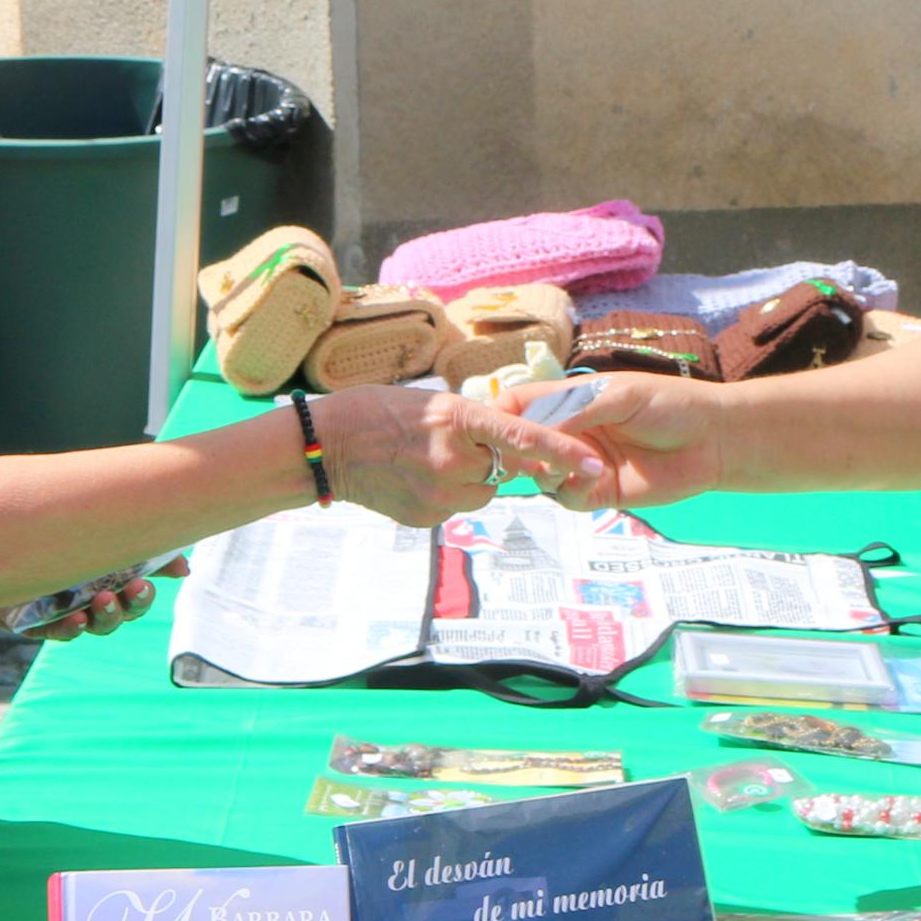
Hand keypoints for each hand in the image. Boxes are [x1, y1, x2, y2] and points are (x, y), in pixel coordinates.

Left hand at [20, 557, 184, 642]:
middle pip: (122, 612)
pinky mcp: (38, 622)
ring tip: (103, 599)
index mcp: (108, 580)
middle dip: (133, 603)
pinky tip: (74, 619)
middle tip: (136, 588)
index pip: (137, 593)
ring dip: (106, 615)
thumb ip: (134, 549)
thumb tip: (184, 567)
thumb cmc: (50, 542)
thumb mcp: (92, 539)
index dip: (147, 592)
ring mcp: (66, 612)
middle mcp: (91, 600)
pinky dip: (69, 628)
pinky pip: (58, 632)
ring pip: (95, 624)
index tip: (157, 577)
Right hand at [313, 387, 607, 523]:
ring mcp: (440, 495)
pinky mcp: (428, 518)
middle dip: (494, 460)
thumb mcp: (433, 402)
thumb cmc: (376, 411)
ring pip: (483, 491)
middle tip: (453, 443)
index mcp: (458, 420)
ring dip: (470, 478)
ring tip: (427, 460)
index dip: (562, 452)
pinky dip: (446, 494)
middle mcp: (455, 460)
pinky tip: (414, 478)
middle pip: (505, 469)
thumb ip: (475, 423)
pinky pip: (457, 507)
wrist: (326, 447)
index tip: (593, 462)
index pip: (523, 439)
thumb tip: (510, 443)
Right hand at [497, 371, 723, 506]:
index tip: (490, 426)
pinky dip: (570, 489)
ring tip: (569, 463)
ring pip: (540, 474)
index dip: (503, 415)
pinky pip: (567, 497)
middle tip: (527, 451)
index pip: (521, 406)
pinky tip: (590, 477)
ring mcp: (583, 464)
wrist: (712, 439)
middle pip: (523, 444)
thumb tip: (533, 426)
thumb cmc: (669, 403)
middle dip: (518, 449)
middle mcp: (571, 433)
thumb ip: (575, 410)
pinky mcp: (600, 493)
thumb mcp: (619, 396)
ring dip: (546, 469)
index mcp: (570, 401)